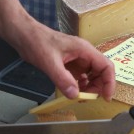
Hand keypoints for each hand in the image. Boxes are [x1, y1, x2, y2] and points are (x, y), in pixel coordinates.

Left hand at [0, 0, 114, 100]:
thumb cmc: (36, 42)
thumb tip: (75, 95)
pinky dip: (79, 86)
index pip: (106, 66)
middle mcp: (83, 54)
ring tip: (78, 96)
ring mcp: (77, 59)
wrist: (23, 34)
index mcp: (84, 49)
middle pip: (101, 72)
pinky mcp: (69, 63)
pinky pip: (80, 77)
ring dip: (89, 88)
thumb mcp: (49, 62)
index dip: (109, 82)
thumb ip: (63, 79)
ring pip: (91, 76)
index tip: (105, 97)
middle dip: (98, 87)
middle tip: (86, 98)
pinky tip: (71, 91)